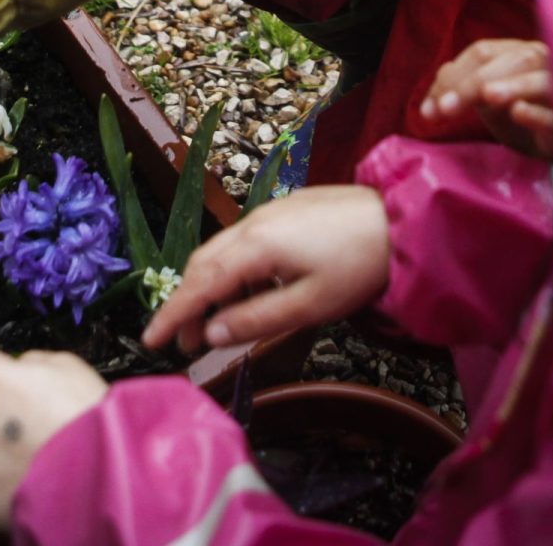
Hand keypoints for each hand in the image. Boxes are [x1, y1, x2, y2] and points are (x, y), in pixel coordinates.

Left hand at [0, 313, 107, 529]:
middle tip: (42, 426)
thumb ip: (32, 365)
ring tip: (46, 457)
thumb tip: (19, 373)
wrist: (100, 479)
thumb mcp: (67, 368)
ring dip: (6, 451)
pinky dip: (8, 483)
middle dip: (2, 416)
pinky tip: (36, 480)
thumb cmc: (86, 417)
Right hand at [143, 185, 389, 354]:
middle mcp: (253, 223)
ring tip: (216, 324)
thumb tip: (210, 334)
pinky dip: (232, 270)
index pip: (199, 284)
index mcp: (255, 247)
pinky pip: (242, 242)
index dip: (172, 314)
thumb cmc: (360, 266)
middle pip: (202, 263)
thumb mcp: (310, 305)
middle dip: (187, 303)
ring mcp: (268, 212)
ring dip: (210, 287)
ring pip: (221, 250)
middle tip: (185, 342)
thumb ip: (256, 320)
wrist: (403, 220)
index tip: (150, 340)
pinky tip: (249, 292)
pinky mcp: (285, 210)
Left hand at [419, 38, 552, 158]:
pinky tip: (519, 112)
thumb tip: (435, 94)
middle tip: (445, 110)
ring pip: (540, 80)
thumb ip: (463, 87)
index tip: (429, 110)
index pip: (481, 53)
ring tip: (486, 97)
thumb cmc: (526, 114)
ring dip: (511, 87)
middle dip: (472, 84)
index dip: (453, 77)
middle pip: (509, 62)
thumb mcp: (489, 100)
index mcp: (519, 52)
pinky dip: (538, 113)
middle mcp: (545, 63)